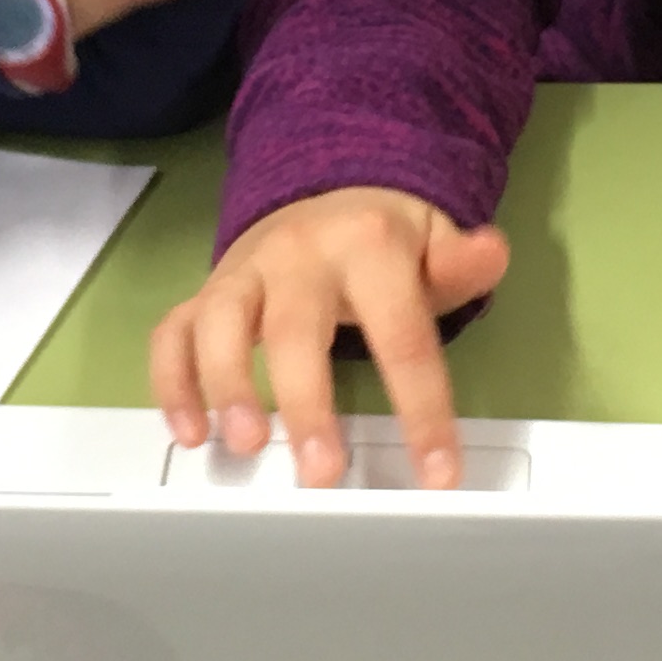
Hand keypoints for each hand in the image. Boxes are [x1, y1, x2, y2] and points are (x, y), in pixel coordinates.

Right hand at [151, 186, 514, 488]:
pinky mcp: (208, 291)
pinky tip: (188, 431)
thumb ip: (462, 263)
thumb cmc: (385, 238)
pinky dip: (172, 382)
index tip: (437, 472)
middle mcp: (299, 255)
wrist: (327, 187)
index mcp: (368, 245)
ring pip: (220, 322)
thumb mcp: (437, 242)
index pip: (400, 333)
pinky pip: (174, 332)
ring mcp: (246, 272)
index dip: (422, 406)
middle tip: (320, 471)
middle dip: (305, 403)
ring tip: (245, 445)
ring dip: (226, 386)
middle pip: (296, 329)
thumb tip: (489, 254)